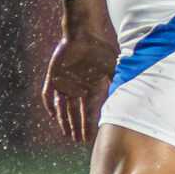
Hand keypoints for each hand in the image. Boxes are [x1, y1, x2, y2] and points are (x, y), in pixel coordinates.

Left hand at [42, 27, 119, 142]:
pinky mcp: (53, 76)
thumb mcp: (113, 69)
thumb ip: (117, 84)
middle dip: (77, 127)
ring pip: (62, 107)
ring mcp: (65, 83)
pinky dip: (50, 105)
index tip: (91, 138)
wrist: (84, 33)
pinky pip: (48, 94)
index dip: (90, 125)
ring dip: (64, 121)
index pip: (91, 111)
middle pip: (76, 113)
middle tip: (78, 141)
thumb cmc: (101, 49)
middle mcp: (78, 88)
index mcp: (92, 87)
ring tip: (67, 134)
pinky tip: (53, 115)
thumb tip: (125, 101)